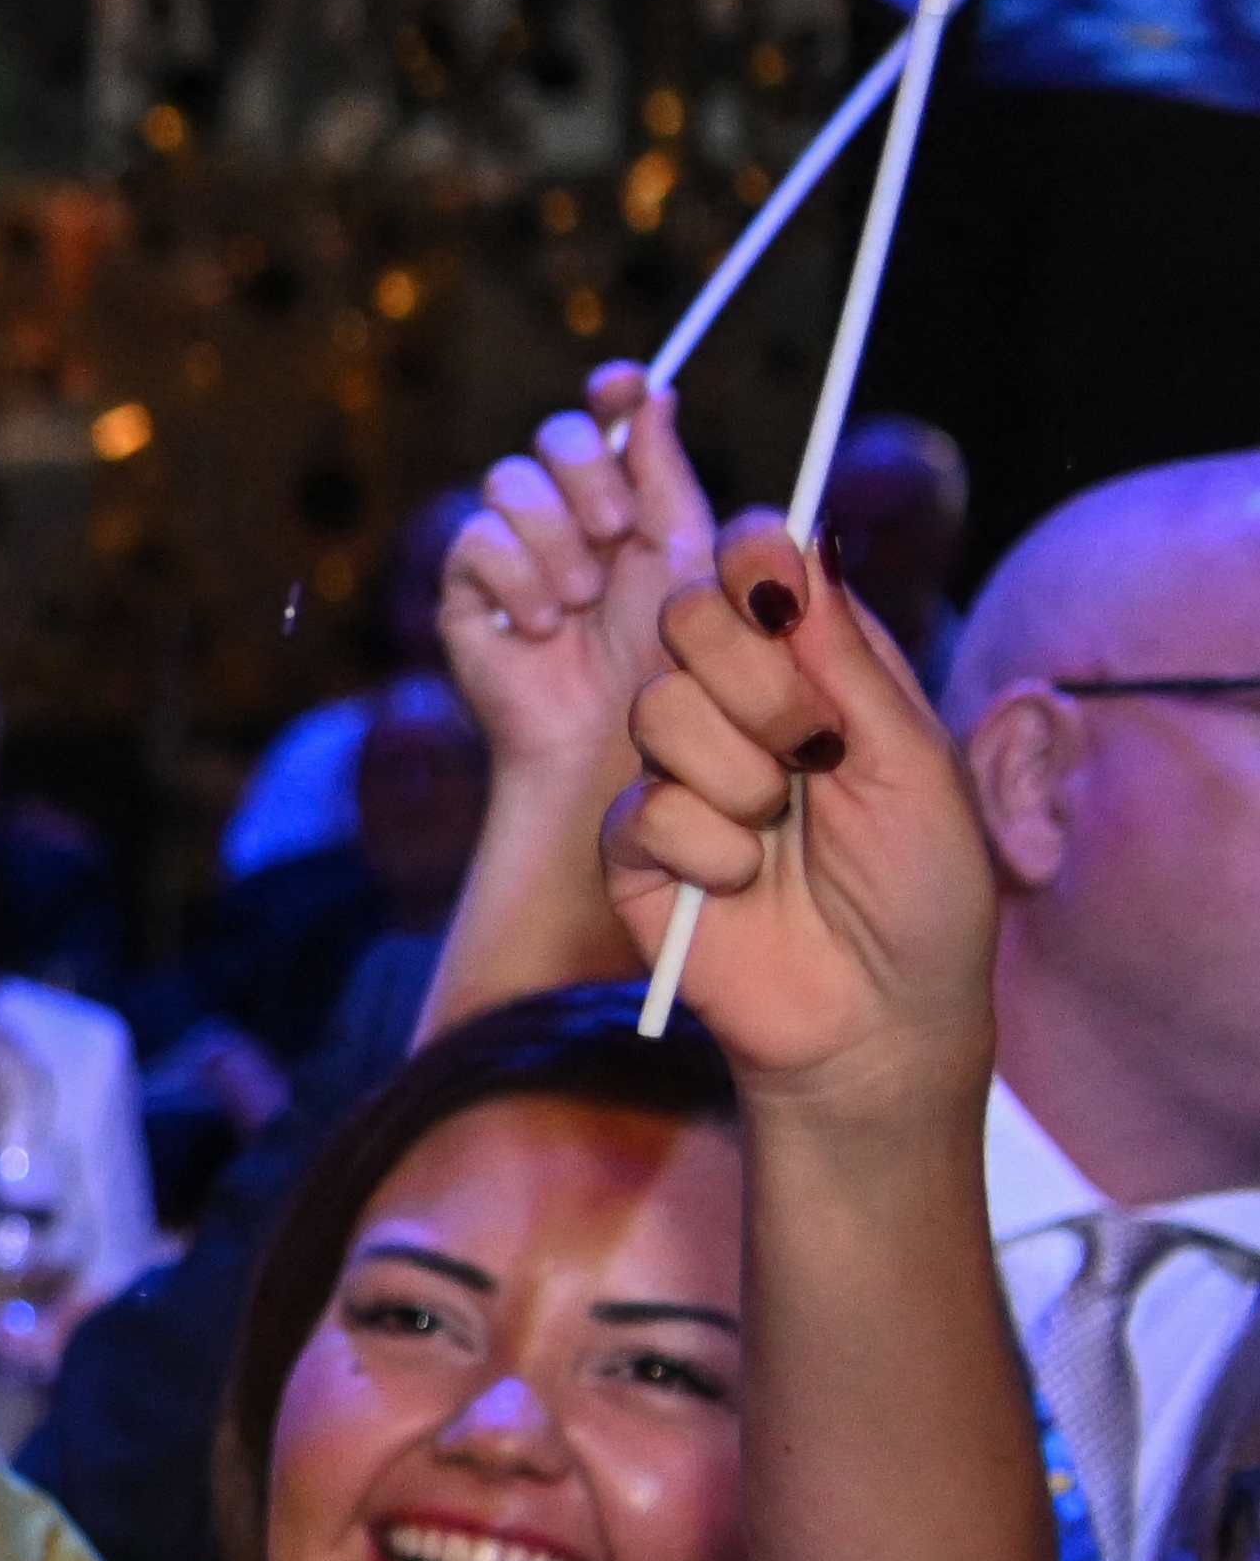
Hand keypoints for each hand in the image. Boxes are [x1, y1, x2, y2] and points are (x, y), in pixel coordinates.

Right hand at [441, 367, 705, 802]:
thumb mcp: (690, 561)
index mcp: (635, 504)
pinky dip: (515, 577)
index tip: (624, 382)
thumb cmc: (678, 671)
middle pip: (558, 436)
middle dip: (588, 472)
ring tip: (582, 602)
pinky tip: (542, 625)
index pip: (614, 417)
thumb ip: (670, 477)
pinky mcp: (467, 596)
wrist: (619, 754)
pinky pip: (474, 540)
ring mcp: (515, 555)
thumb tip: (657, 396)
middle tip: (615, 530)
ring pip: (509, 481)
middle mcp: (572, 519)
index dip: (616, 390)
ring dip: (554, 539)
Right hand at [614, 544, 997, 1126]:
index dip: (755, 561)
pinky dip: (707, 852)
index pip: (757, 566)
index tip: (778, 597)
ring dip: (736, 777)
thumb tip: (799, 540)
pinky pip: (643, 810)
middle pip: (688, 616)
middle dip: (754, 681)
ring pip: (657, 708)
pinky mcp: (635, 849)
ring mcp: (679, 775)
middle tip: (809, 748)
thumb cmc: (925, 894)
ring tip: (778, 833)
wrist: (877, 1019)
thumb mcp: (914, 761)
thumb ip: (848, 656)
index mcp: (817, 670)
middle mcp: (740, 708)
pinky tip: (739, 887)